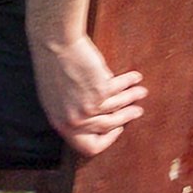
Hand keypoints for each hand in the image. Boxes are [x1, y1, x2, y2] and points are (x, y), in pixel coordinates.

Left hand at [38, 26, 146, 160]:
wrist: (55, 45)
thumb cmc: (51, 66)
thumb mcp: (54, 97)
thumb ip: (70, 112)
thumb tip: (90, 120)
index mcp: (61, 123)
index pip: (88, 147)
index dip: (106, 140)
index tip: (116, 129)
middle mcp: (75, 120)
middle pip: (109, 126)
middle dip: (126, 117)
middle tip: (136, 111)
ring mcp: (88, 108)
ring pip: (118, 108)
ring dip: (132, 99)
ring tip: (140, 92)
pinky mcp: (100, 92)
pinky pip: (120, 90)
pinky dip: (129, 82)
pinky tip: (135, 78)